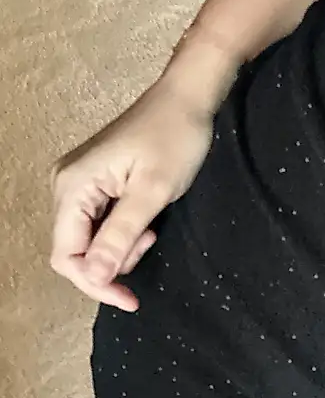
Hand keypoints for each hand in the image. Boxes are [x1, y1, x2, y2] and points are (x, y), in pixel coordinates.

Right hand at [51, 76, 215, 311]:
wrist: (186, 99)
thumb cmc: (174, 137)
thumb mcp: (152, 192)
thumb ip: (120, 235)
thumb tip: (93, 276)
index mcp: (72, 186)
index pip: (66, 256)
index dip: (95, 283)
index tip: (130, 298)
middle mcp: (65, 185)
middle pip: (73, 251)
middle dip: (111, 263)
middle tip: (149, 243)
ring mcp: (77, 182)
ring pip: (88, 240)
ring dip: (120, 248)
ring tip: (150, 228)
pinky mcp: (93, 182)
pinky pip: (98, 223)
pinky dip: (122, 233)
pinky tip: (144, 221)